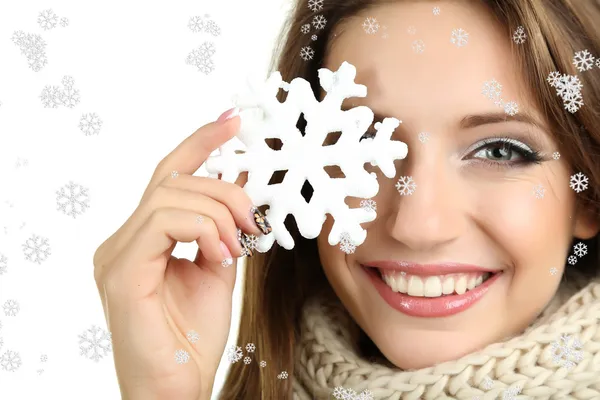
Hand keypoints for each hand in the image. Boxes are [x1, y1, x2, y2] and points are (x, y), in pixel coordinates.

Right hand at [93, 108, 266, 399]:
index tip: (232, 121)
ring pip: (170, 195)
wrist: (178, 388)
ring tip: (237, 246)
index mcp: (143, 237)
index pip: (168, 174)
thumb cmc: (194, 335)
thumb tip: (244, 185)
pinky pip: (164, 222)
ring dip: (218, 214)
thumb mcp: (219, 266)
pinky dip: (203, 231)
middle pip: (173, 180)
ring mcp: (116, 254)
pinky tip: (220, 257)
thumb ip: (225, 226)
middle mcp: (122, 240)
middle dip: (224, 191)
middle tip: (253, 220)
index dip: (199, 142)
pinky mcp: (121, 272)